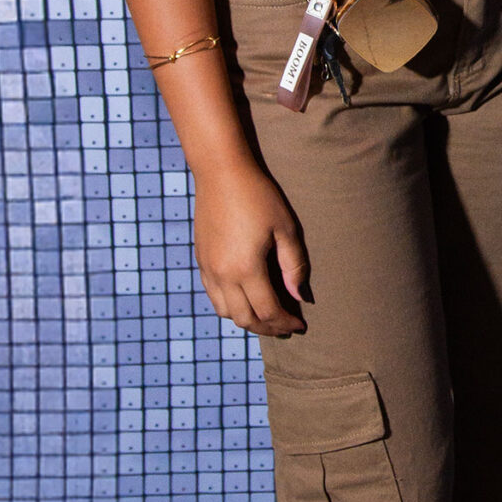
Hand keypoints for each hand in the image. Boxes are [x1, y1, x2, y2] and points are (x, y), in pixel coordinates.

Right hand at [193, 162, 309, 336]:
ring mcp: (208, 268)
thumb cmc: (258, 195)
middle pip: (245, 319)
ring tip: (267, 317)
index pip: (267, 311)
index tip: (300, 326)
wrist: (221, 172)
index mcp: (246, 268)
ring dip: (247, 320)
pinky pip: (213, 296)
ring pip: (225, 312)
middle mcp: (222, 274)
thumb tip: (300, 297)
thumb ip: (294, 265)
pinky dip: (230, 306)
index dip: (285, 323)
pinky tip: (246, 298)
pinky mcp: (201, 260)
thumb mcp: (285, 228)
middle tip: (286, 327)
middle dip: (268, 329)